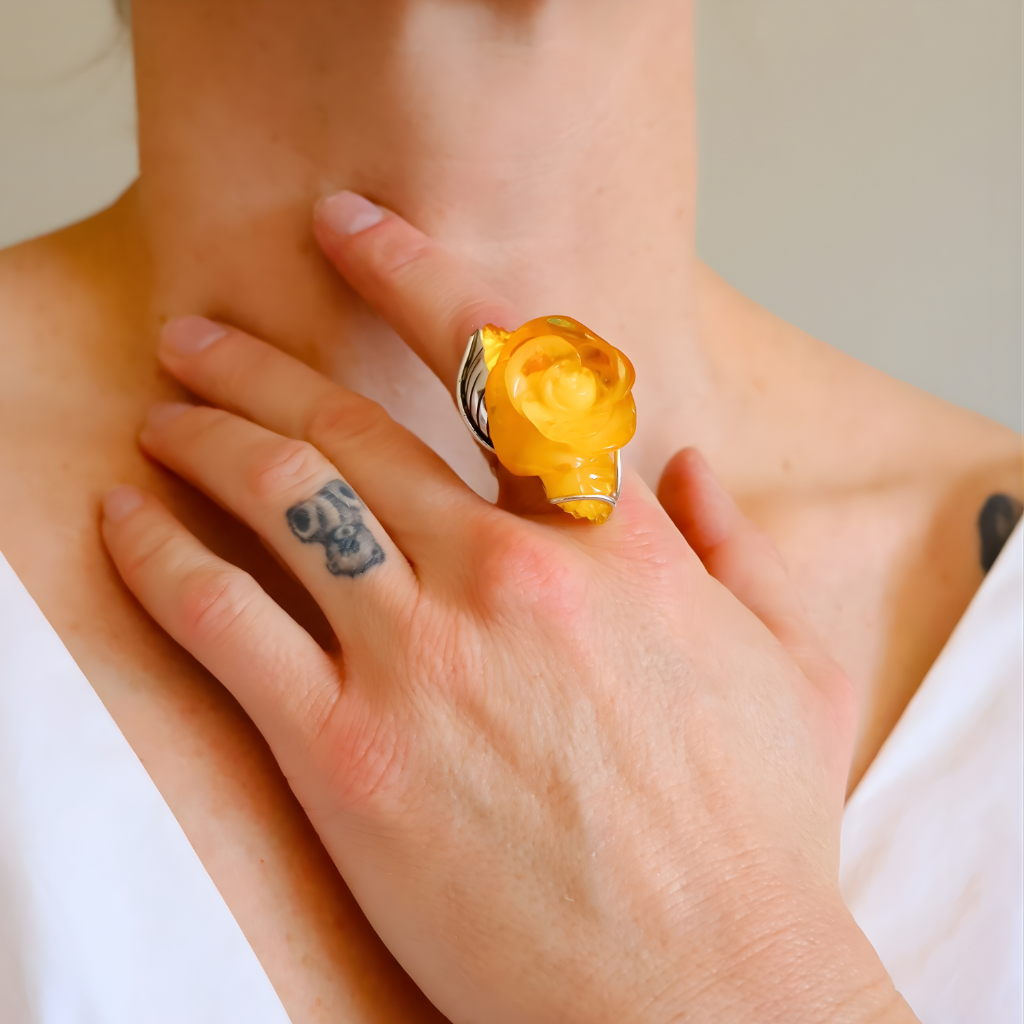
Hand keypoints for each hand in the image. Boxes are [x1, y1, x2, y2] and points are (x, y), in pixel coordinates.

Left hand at [102, 193, 915, 1023]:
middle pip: (352, 427)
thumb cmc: (753, 838)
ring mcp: (422, 659)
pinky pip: (222, 619)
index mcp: (613, 544)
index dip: (412, 274)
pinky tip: (125, 518)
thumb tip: (696, 469)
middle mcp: (509, 576)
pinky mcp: (346, 754)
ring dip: (204, 437)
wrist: (700, 992)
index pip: (497, 361)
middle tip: (204, 335)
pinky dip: (160, 554)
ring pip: (280, 498)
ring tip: (160, 410)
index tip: (350, 229)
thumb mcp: (795, 669)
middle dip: (261, 364)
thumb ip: (745, 549)